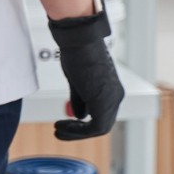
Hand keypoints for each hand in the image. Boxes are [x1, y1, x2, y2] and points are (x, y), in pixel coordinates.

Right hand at [47, 0, 124, 139]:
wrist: (79, 40)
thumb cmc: (78, 54)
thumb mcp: (78, 81)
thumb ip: (81, 98)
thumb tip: (80, 115)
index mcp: (112, 90)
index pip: (102, 116)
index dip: (82, 125)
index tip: (62, 123)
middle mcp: (116, 95)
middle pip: (102, 125)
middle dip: (78, 132)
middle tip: (58, 130)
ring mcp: (113, 98)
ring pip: (100, 128)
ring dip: (76, 133)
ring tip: (57, 130)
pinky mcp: (105, 100)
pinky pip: (96, 127)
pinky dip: (78, 131)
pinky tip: (61, 126)